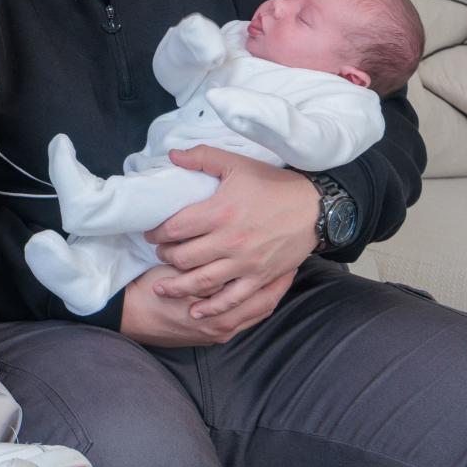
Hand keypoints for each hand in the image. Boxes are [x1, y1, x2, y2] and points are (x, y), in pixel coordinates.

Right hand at [119, 265, 296, 345]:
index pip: (262, 297)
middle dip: (277, 284)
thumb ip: (206, 270)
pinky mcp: (209, 335)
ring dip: (265, 292)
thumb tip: (230, 253)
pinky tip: (252, 286)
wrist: (129, 316)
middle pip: (263, 306)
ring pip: (253, 313)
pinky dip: (251, 302)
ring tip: (277, 271)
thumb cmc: (151, 292)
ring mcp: (217, 334)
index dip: (277, 276)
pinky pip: (241, 318)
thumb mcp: (180, 276)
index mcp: (220, 317)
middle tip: (290, 261)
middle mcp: (224, 328)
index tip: (287, 256)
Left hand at [148, 147, 318, 319]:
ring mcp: (245, 262)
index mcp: (220, 211)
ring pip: (201, 282)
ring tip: (162, 286)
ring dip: (177, 286)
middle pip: (183, 257)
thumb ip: (202, 157)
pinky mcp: (260, 277)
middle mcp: (229, 240)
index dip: (157, 233)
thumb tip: (172, 155)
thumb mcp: (237, 164)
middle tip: (160, 254)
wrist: (314, 207)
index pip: (175, 228)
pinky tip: (195, 312)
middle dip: (165, 257)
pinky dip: (211, 308)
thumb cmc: (273, 184)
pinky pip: (232, 299)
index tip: (152, 234)